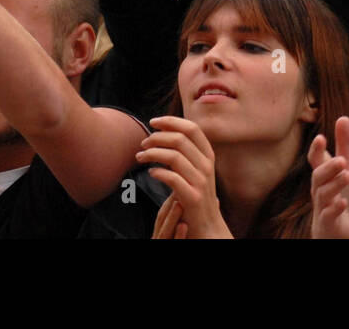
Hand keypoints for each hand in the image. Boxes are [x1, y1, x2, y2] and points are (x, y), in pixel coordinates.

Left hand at [136, 116, 231, 237]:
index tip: (154, 122)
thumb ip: (187, 153)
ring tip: (140, 157)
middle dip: (157, 137)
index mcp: (208, 155)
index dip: (172, 121)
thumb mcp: (197, 170)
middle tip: (143, 143)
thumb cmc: (196, 195)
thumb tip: (167, 132)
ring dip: (152, 153)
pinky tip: (151, 173)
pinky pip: (172, 178)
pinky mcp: (192, 197)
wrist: (207, 226)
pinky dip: (158, 172)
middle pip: (180, 139)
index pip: (192, 128)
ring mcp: (201, 181)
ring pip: (174, 156)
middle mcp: (207, 165)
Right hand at [308, 116, 348, 238]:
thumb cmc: (339, 192)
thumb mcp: (347, 166)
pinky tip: (343, 202)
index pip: (315, 160)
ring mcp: (323, 205)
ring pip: (323, 194)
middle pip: (318, 176)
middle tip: (342, 160)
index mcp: (323, 173)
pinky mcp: (329, 221)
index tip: (320, 138)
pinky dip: (335, 208)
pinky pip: (328, 214)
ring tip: (347, 176)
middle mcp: (319, 188)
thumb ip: (344, 144)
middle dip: (329, 167)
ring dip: (335, 184)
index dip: (316, 149)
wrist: (335, 227)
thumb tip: (343, 117)